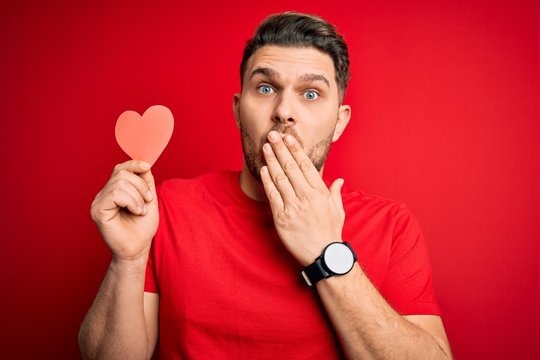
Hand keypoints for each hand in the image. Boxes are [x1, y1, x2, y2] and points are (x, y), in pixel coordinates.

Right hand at [91, 160, 158, 261]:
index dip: (134, 164)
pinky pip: (114, 194)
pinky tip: (135, 211)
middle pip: (121, 173)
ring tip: (141, 210)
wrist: (138, 248)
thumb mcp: (148, 199)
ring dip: (137, 196)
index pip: (120, 169)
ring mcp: (99, 202)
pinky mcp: (97, 211)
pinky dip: (130, 201)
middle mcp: (104, 194)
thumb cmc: (143, 227)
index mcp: (115, 190)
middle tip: (147, 200)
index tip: (147, 166)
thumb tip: (144, 164)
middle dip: (140, 185)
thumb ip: (145, 181)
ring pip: (119, 183)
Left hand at [260, 131, 344, 265]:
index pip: (306, 165)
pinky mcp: (281, 217)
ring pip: (280, 178)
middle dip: (281, 149)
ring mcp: (293, 206)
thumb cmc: (330, 232)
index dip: (295, 149)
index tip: (289, 138)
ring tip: (265, 147)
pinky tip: (264, 169)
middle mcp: (306, 196)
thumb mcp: (338, 210)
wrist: (322, 254)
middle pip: (290, 167)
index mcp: (320, 192)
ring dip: (271, 160)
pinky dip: (267, 180)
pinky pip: (272, 195)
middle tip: (272, 135)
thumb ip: (335, 192)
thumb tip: (340, 180)